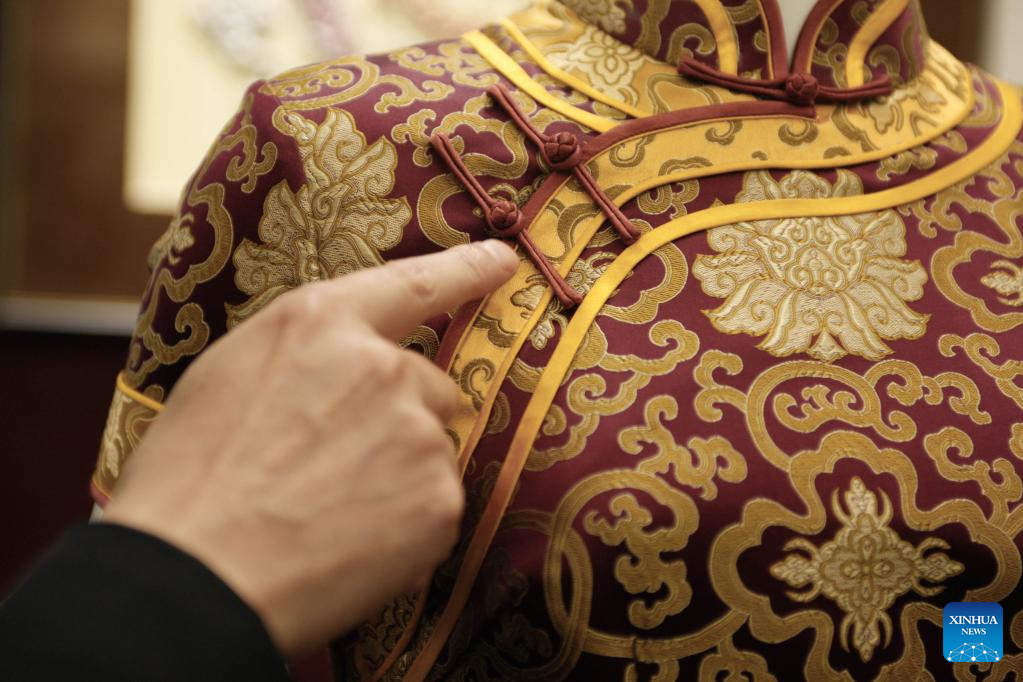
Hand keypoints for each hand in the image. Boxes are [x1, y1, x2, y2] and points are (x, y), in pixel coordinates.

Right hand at [103, 241, 517, 656]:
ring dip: (399, 474)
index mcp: (322, 324)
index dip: (463, 269)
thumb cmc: (189, 480)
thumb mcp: (227, 376)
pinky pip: (435, 504)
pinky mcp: (439, 500)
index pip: (413, 283)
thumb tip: (339, 368)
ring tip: (330, 512)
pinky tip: (350, 542)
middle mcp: (383, 368)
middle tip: (334, 466)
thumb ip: (303, 356)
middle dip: (396, 418)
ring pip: (430, 448)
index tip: (501, 259)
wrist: (195, 578)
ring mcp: (418, 433)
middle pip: (427, 385)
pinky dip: (406, 524)